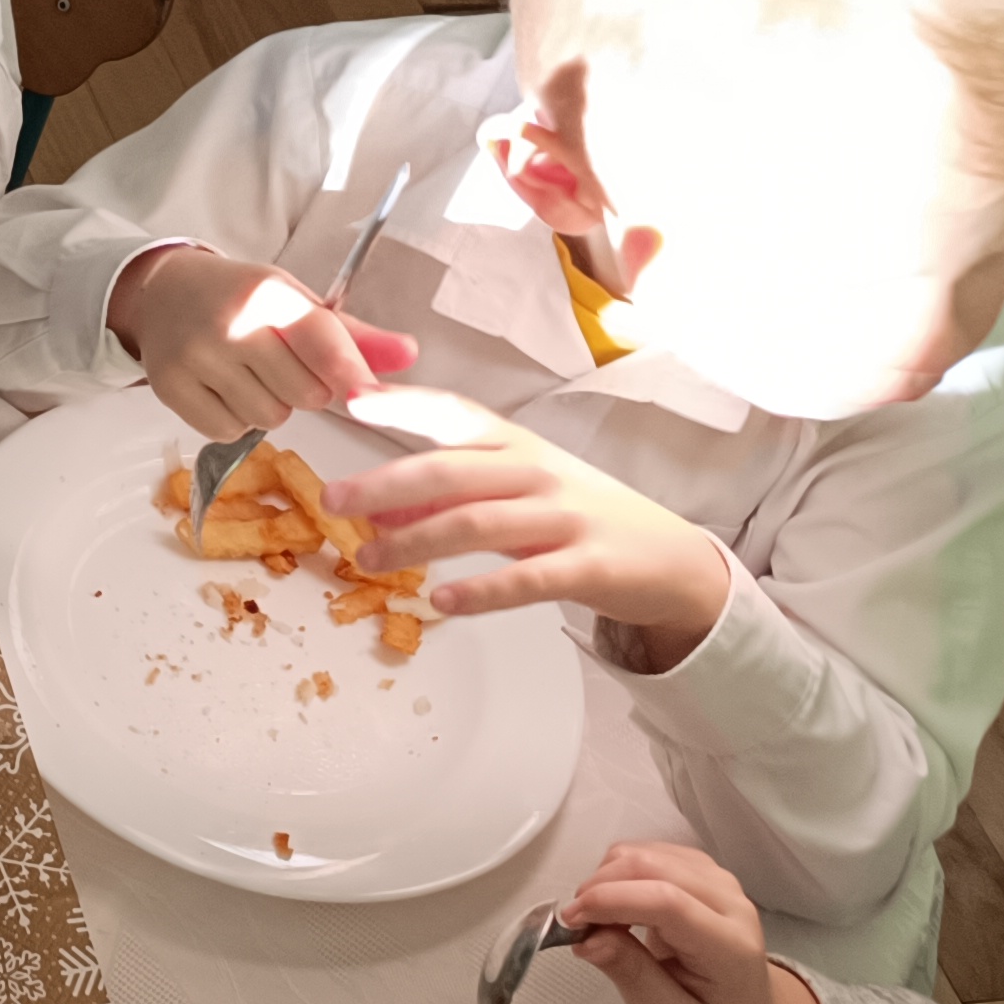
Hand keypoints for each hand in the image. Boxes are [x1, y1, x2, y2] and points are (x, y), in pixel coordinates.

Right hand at [106, 244, 417, 435]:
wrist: (162, 292)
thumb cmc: (240, 298)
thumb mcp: (295, 302)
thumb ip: (352, 336)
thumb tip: (410, 354)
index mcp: (269, 294)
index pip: (323, 346)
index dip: (352, 377)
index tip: (370, 400)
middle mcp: (231, 324)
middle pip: (305, 396)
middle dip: (304, 389)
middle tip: (281, 365)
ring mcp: (196, 358)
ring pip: (269, 419)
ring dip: (270, 407)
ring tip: (249, 376)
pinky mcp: (170, 388)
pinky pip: (230, 432)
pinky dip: (235, 421)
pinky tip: (224, 390)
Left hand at [329, 388, 736, 654]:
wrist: (670, 558)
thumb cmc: (579, 516)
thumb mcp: (514, 497)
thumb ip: (448, 498)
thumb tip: (376, 510)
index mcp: (516, 445)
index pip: (454, 414)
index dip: (403, 404)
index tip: (352, 402)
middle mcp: (536, 472)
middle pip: (450, 471)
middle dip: (385, 483)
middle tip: (334, 501)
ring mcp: (564, 517)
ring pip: (477, 523)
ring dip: (416, 541)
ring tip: (370, 558)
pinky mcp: (588, 566)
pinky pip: (527, 579)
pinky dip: (481, 590)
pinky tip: (441, 600)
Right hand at [558, 840, 826, 1003]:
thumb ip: (632, 978)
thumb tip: (589, 939)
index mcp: (730, 948)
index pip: (668, 902)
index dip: (611, 901)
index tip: (571, 922)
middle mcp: (732, 903)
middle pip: (653, 866)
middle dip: (600, 887)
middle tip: (578, 925)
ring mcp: (720, 881)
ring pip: (646, 853)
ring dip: (607, 878)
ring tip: (601, 920)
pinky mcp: (705, 871)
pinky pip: (649, 852)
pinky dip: (620, 872)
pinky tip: (620, 904)